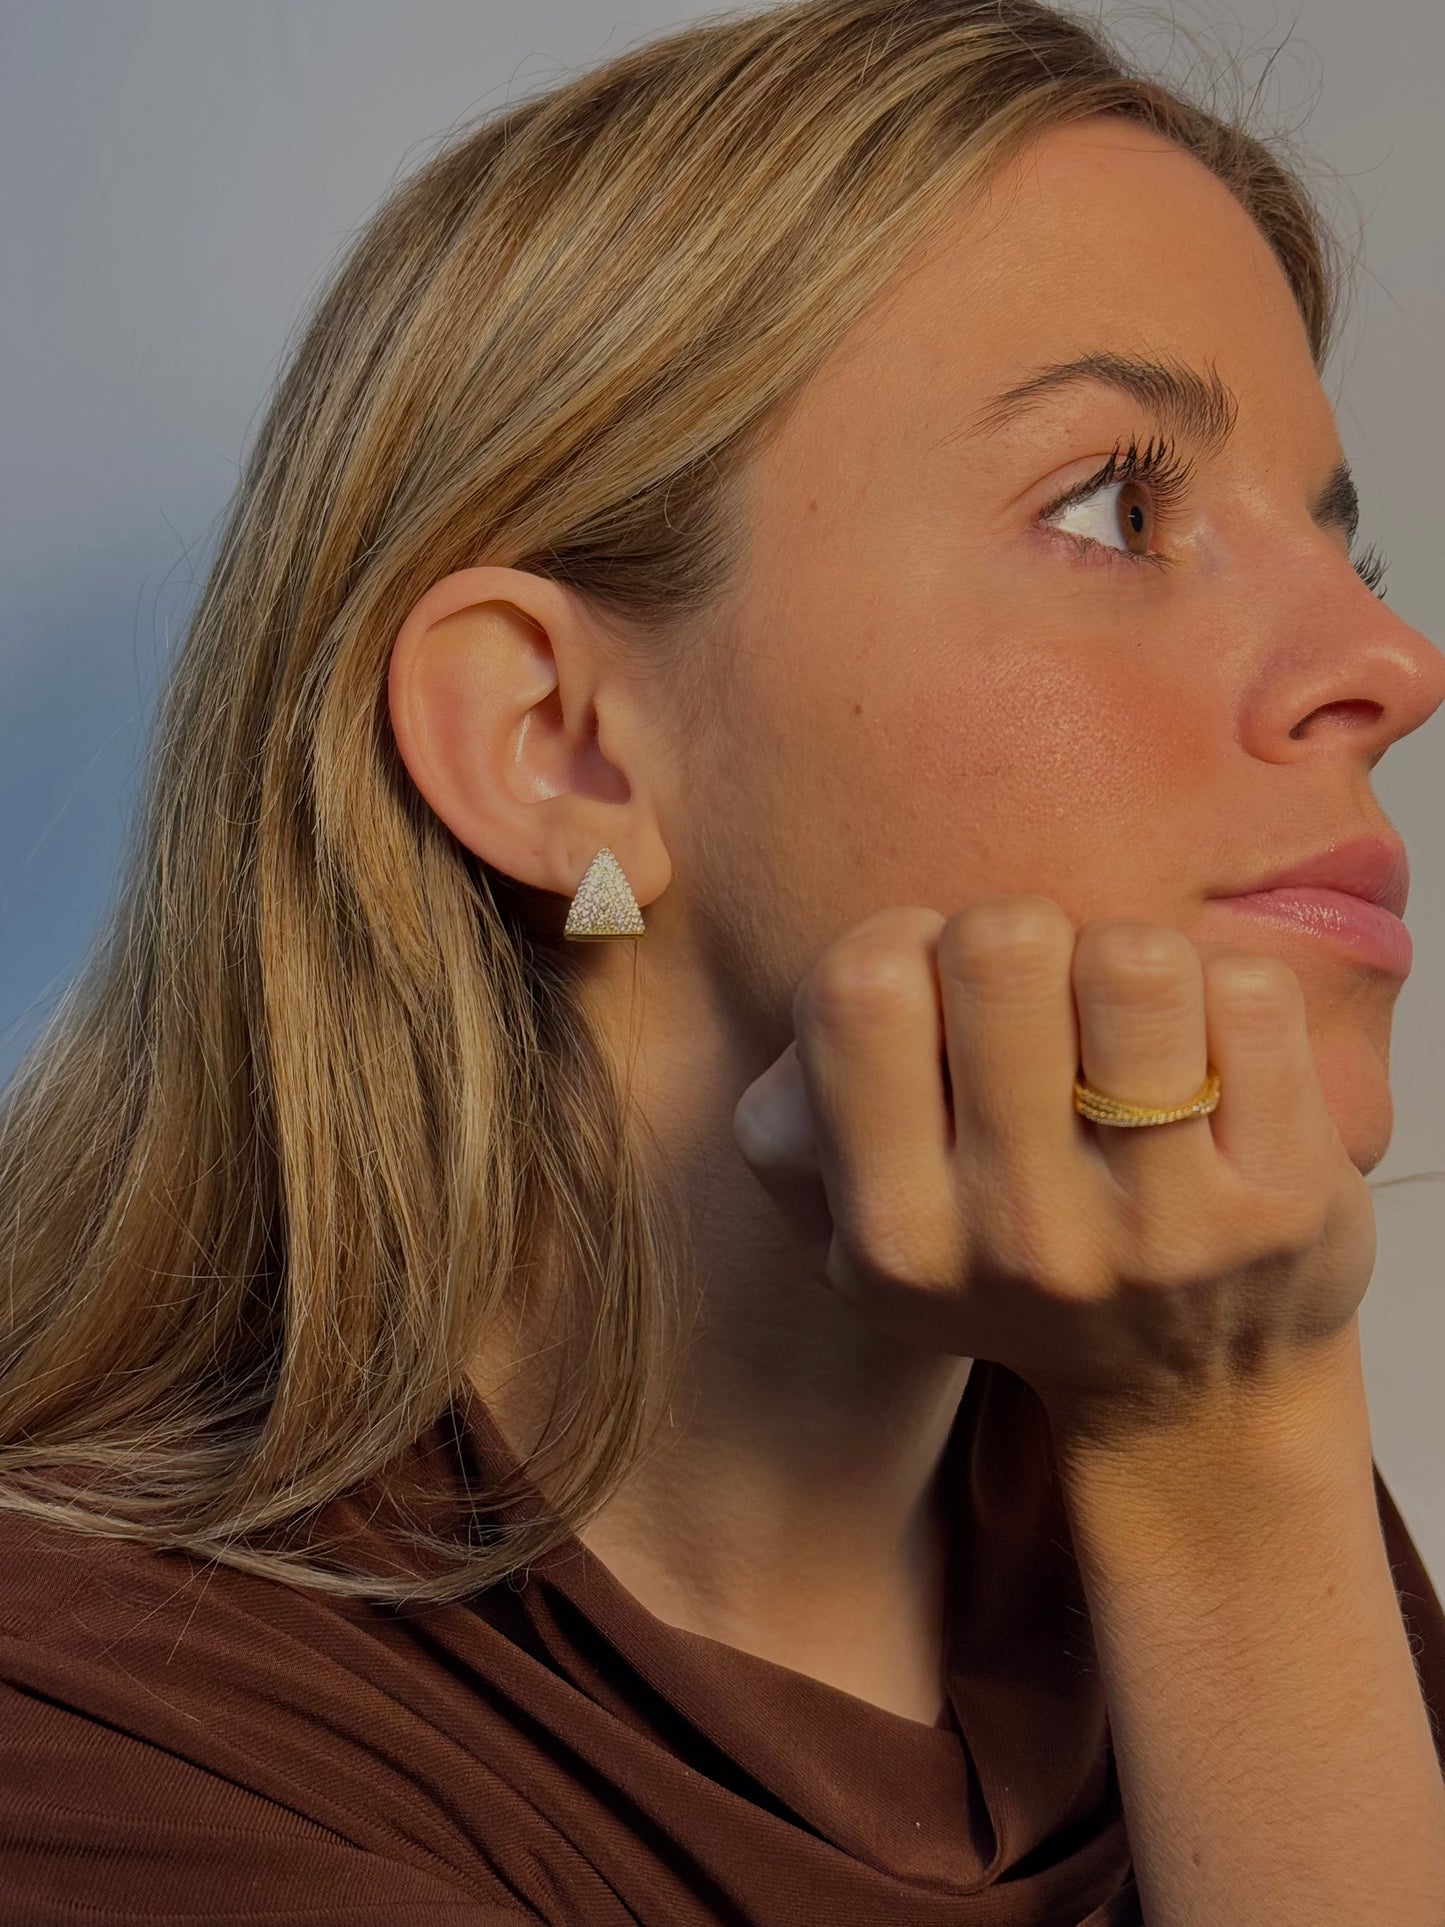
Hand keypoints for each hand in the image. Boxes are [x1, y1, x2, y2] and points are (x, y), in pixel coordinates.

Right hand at [731, 897, 1377, 1440]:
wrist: (1197, 1397)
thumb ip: (790, 1133)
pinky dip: (1227, 996)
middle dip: (1024, 935)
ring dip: (1131, 960)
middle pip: (1001, 943)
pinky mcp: (1284, 1200)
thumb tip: (818, 1033)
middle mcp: (1021, 1237)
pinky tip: (1215, 1061)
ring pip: (1134, 961)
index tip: (942, 996)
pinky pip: (1250, 994)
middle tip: (1046, 1000)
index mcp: (896, 1237)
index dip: (904, 944)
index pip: (859, 990)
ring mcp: (1161, 1224)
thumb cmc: (1018, 1267)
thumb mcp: (863, 1242)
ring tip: (1132, 1026)